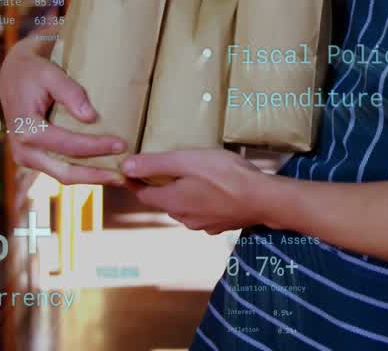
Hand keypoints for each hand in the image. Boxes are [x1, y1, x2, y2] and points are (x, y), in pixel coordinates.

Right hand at [0, 36, 126, 186]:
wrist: (13, 74)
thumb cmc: (34, 71)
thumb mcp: (51, 74)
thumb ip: (70, 93)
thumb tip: (90, 117)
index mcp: (26, 130)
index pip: (67, 145)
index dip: (96, 147)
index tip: (122, 144)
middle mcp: (23, 150)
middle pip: (65, 173)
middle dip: (97, 175)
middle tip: (126, 175)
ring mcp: (27, 158)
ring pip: (63, 176)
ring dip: (92, 178)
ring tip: (120, 177)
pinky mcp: (34, 159)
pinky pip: (60, 170)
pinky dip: (82, 173)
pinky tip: (104, 170)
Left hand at [120, 149, 272, 233]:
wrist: (263, 199)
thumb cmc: (224, 175)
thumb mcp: (186, 161)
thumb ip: (154, 165)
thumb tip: (124, 166)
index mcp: (171, 202)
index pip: (142, 193)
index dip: (135, 180)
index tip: (132, 168)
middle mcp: (183, 218)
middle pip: (163, 200)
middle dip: (161, 185)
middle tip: (168, 164)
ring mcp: (203, 225)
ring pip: (184, 206)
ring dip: (183, 192)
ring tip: (194, 174)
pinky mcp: (220, 225)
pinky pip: (202, 211)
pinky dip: (202, 200)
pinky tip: (214, 188)